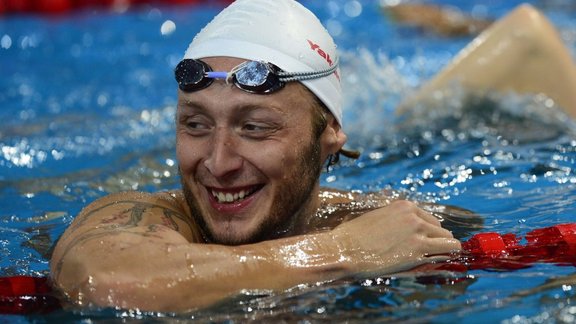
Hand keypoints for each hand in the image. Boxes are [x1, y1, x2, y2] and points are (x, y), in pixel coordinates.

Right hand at [332, 200, 461, 275]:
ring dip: (444, 250)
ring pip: (448, 240)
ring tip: (436, 260)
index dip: (428, 233)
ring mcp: (418, 233)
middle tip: (428, 254)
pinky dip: (448, 256)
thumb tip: (400, 231)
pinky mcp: (418, 250)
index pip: (429, 218)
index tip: (424, 242)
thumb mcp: (375, 217)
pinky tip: (443, 263)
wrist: (343, 250)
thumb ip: (393, 221)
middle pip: (440, 229)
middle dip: (436, 241)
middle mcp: (414, 216)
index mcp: (404, 206)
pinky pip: (447, 250)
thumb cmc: (353, 236)